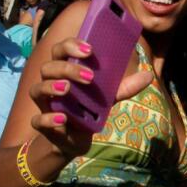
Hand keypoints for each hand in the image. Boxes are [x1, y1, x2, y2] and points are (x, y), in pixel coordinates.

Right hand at [29, 37, 152, 158]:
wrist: (75, 140)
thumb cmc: (88, 111)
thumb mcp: (108, 99)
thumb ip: (125, 87)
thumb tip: (148, 76)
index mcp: (64, 71)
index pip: (61, 50)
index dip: (71, 46)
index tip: (90, 49)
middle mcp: (50, 83)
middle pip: (49, 67)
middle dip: (67, 68)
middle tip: (89, 76)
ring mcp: (45, 104)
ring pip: (37, 89)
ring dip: (52, 87)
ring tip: (68, 89)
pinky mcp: (44, 125)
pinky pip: (38, 120)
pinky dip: (48, 118)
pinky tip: (62, 118)